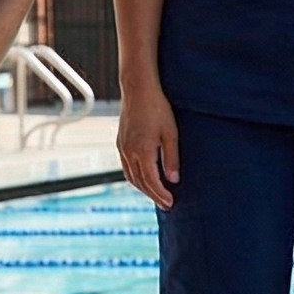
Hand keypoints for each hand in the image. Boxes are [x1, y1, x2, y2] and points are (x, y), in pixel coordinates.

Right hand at [120, 83, 181, 211]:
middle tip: (167, 205)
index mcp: (142, 151)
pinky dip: (135, 177)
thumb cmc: (158, 108)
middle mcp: (128, 152)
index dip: (161, 195)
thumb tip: (173, 180)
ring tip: (157, 195)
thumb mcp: (171, 133)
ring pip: (131, 176)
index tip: (171, 204)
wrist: (138, 89)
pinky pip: (126, 166)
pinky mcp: (120, 142)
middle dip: (153, 195)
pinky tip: (144, 178)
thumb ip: (171, 158)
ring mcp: (122, 147)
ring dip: (143, 188)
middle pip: (140, 182)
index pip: (151, 181)